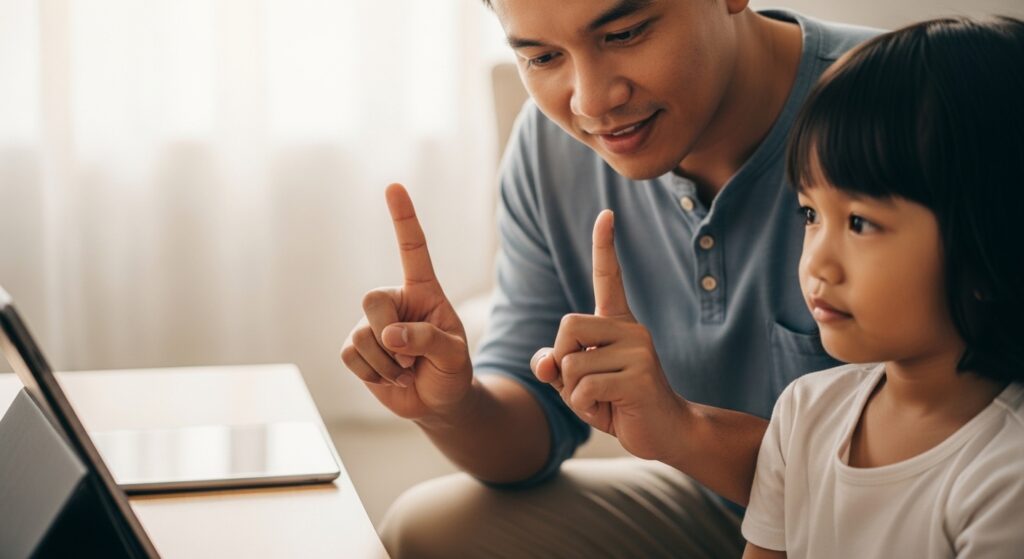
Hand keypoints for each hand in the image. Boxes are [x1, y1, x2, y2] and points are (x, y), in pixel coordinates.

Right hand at [340, 183, 471, 419]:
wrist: (437, 402)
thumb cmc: (452, 370)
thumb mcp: (454, 355)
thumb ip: (428, 340)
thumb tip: (390, 336)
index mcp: (424, 290)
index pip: (413, 249)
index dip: (403, 219)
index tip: (394, 187)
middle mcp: (395, 300)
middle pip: (372, 300)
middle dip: (391, 334)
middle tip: (413, 358)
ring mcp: (372, 324)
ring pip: (362, 335)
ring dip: (388, 363)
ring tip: (407, 369)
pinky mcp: (356, 348)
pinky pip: (351, 356)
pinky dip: (374, 374)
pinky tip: (391, 377)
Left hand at [530, 210, 688, 460]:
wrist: (667, 433)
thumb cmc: (619, 403)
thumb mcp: (579, 383)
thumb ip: (556, 366)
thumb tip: (544, 364)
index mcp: (618, 324)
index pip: (608, 277)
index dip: (604, 246)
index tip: (606, 214)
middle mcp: (631, 329)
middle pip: (567, 327)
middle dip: (561, 361)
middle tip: (584, 385)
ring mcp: (639, 351)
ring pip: (572, 365)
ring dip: (574, 394)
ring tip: (604, 402)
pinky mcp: (639, 377)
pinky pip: (584, 388)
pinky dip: (585, 408)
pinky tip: (610, 412)